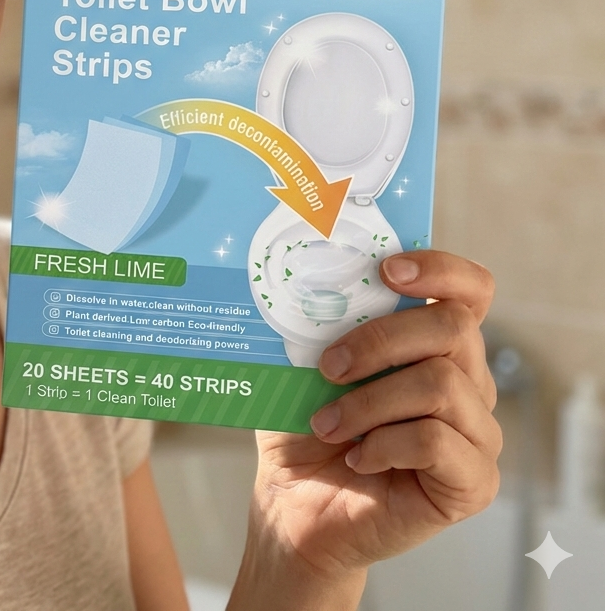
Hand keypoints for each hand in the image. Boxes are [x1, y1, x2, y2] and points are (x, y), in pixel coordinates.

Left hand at [229, 251, 500, 608]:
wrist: (295, 502)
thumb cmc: (304, 425)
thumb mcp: (305, 364)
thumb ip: (321, 322)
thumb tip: (308, 280)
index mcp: (435, 343)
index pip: (471, 289)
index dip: (441, 269)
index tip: (387, 270)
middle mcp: (468, 381)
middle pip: (453, 328)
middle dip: (380, 340)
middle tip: (328, 366)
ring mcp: (476, 433)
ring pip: (441, 385)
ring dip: (369, 401)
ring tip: (327, 424)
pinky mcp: (472, 483)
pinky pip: (437, 442)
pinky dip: (384, 444)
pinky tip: (358, 457)